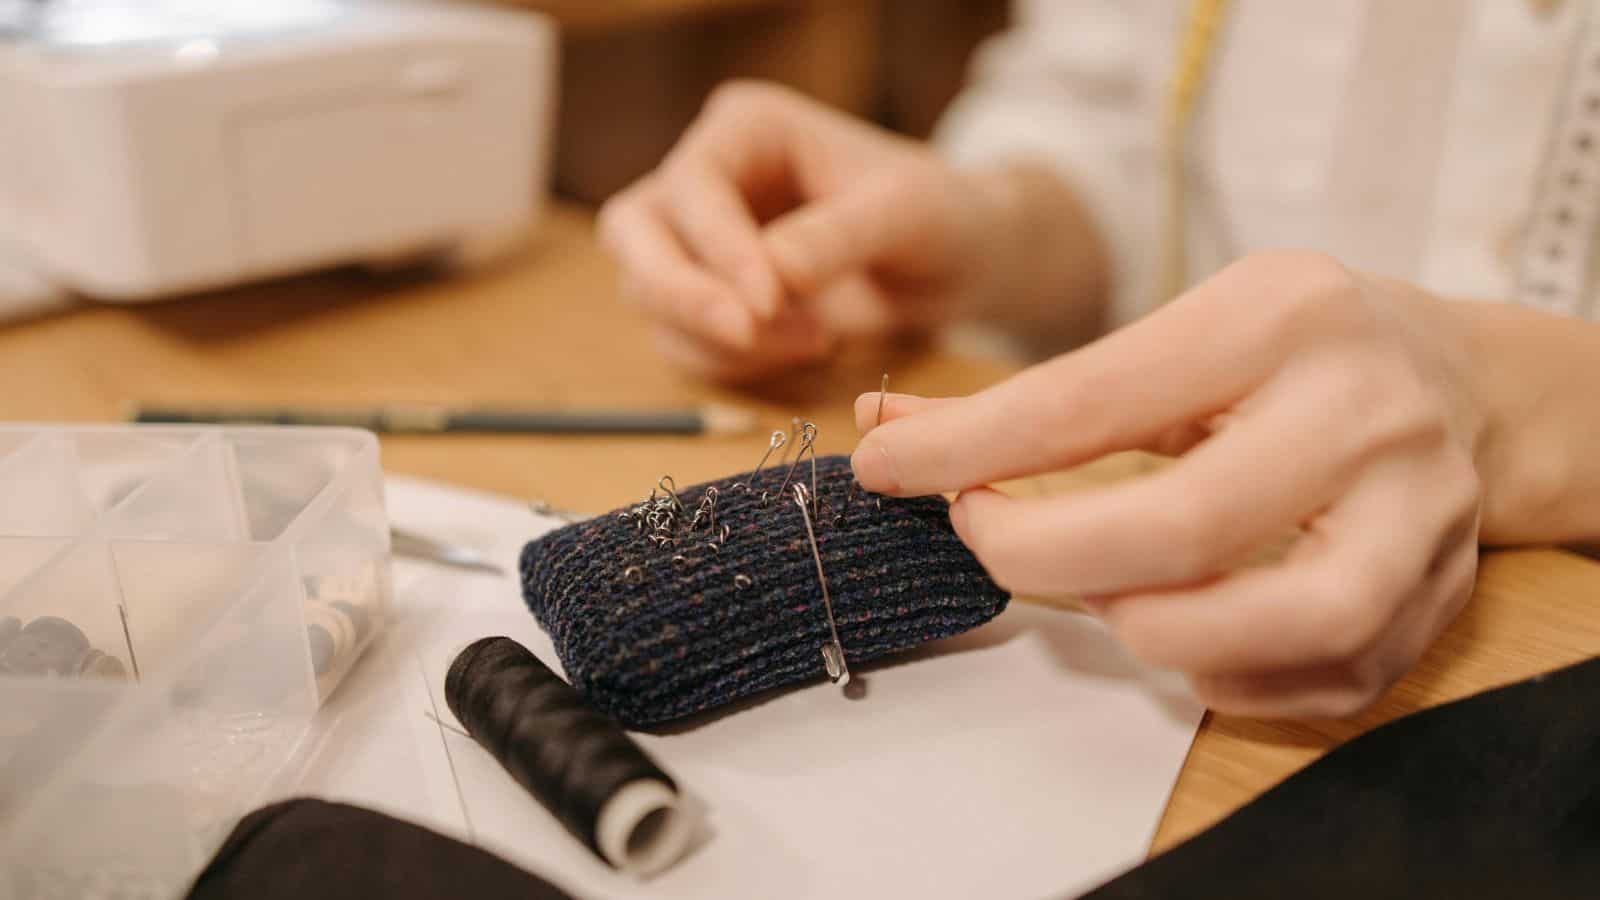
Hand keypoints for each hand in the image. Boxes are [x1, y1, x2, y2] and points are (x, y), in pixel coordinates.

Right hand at [598, 80, 1027, 382]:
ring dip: (718, 337)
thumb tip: (769, 278)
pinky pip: (681, 343)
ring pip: (648, 295)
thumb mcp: (905, 214)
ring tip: (819, 338)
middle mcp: (705, 176)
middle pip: (635, 234)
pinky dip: (730, 364)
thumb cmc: (936, 216)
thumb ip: (835, 239)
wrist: (956, 263)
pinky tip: (807, 347)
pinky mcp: (704, 299)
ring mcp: (695, 241)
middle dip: (680, 293)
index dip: (720, 247)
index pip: (694, 184)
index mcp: (746, 128)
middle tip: (744, 334)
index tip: (769, 302)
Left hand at [851, 252, 1487, 717]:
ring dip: (1154, 628)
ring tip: (1105, 594)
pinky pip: (1323, 676)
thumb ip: (1028, 398)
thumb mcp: (1172, 334)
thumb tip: (886, 433)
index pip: (1092, 400)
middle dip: (1045, 556)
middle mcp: (1364, 407)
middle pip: (1184, 526)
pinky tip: (1187, 633)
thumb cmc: (1284, 355)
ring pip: (1284, 620)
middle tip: (987, 542)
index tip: (887, 472)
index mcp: (1279, 315)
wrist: (1459, 379)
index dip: (969, 452)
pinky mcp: (1444, 592)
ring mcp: (1422, 507)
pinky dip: (1228, 674)